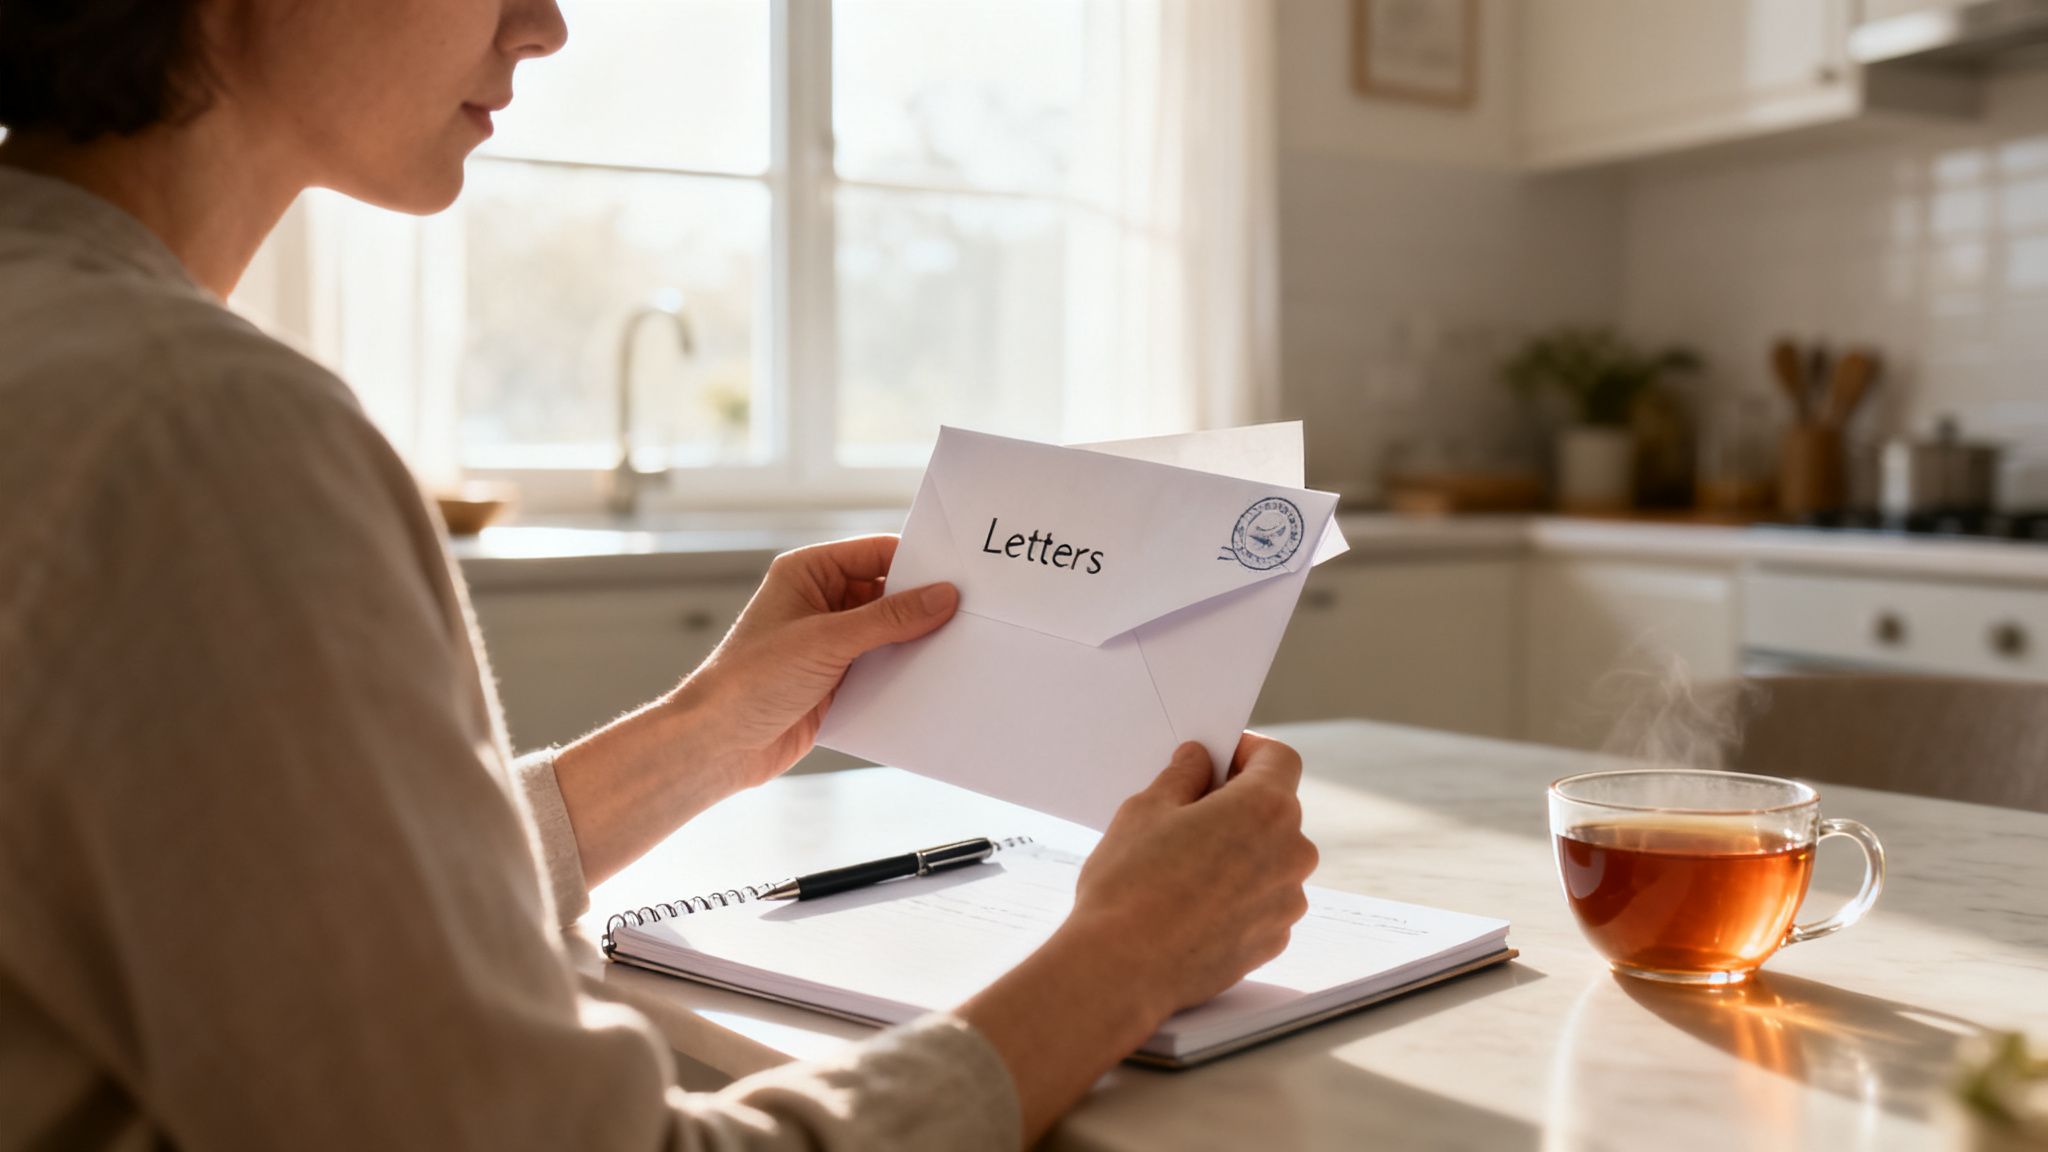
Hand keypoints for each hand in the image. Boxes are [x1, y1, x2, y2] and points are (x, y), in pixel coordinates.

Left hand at [677, 535, 957, 790]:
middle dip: (923, 606)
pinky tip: (934, 679)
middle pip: (888, 593)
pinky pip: (882, 667)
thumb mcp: (827, 641)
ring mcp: (829, 642)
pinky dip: (905, 672)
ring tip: (960, 647)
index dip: (917, 563)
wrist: (718, 744)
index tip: (960, 576)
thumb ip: (888, 618)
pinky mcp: (837, 679)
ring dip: (916, 642)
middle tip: (970, 614)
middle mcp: (821, 602)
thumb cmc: (752, 680)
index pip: (876, 553)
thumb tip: (942, 597)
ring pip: (889, 633)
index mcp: (809, 572)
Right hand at [1065, 732, 1317, 1016]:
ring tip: (1183, 866)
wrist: (1122, 969)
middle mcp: (1292, 854)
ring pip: (1269, 858)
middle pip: (1276, 810)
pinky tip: (1191, 904)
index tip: (1218, 758)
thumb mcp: (1146, 809)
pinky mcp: (1272, 941)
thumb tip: (1198, 762)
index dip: (1247, 751)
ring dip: (1238, 852)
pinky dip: (1236, 894)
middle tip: (1187, 813)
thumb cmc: (1130, 885)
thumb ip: (1183, 776)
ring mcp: (1286, 903)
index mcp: (1267, 809)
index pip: (1279, 759)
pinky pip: (1261, 900)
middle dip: (1238, 804)